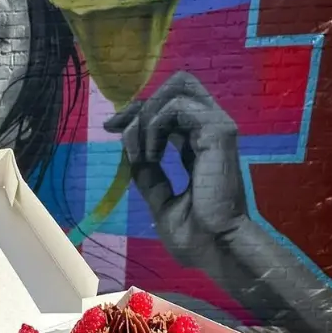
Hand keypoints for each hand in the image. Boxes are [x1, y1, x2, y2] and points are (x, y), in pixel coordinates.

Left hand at [104, 71, 246, 265]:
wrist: (217, 248)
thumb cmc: (198, 236)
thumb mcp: (161, 201)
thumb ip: (149, 175)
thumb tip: (132, 154)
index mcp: (200, 147)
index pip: (170, 109)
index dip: (139, 112)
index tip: (112, 128)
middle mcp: (211, 131)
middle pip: (179, 84)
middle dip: (143, 102)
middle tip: (120, 127)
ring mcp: (218, 128)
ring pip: (177, 88)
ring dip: (146, 116)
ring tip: (141, 151)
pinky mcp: (219, 131)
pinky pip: (176, 106)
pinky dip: (155, 125)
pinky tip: (151, 153)